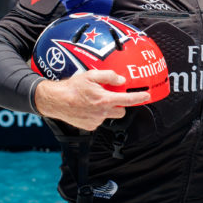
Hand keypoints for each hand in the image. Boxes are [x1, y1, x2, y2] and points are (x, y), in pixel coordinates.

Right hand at [34, 70, 150, 130]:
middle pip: (121, 110)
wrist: (56, 101)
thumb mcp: (91, 75)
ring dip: (106, 108)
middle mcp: (102, 112)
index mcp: (104, 100)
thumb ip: (109, 76)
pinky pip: (99, 120)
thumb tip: (121, 80)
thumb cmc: (72, 87)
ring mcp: (96, 121)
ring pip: (109, 115)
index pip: (128, 100)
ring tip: (93, 100)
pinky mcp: (89, 126)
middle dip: (119, 104)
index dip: (139, 98)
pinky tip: (87, 107)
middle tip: (110, 96)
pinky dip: (97, 114)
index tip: (147, 96)